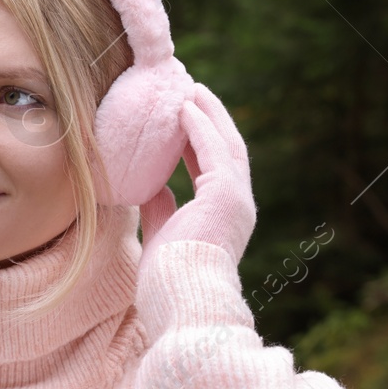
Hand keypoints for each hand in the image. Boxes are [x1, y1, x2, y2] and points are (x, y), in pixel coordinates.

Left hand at [138, 83, 256, 275]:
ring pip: (226, 144)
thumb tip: (151, 188)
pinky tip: (184, 108)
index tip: (183, 117)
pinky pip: (213, 151)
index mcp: (223, 215)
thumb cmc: (168, 279)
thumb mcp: (162, 234)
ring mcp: (236, 199)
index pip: (214, 166)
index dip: (200, 139)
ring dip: (208, 114)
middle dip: (210, 118)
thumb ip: (161, 209)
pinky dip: (200, 127)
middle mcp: (236, 204)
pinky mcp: (226, 195)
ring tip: (190, 88)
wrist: (180, 299)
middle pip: (226, 148)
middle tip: (191, 91)